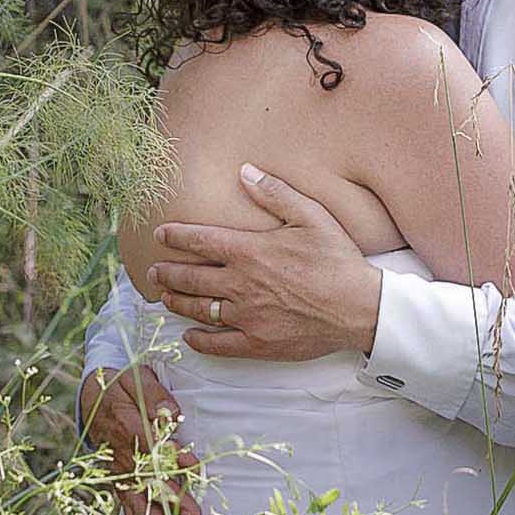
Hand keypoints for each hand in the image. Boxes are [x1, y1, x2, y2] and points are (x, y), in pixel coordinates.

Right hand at [85, 362, 195, 514]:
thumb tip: (171, 411)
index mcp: (126, 425)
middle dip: (170, 499)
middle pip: (146, 479)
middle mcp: (120, 453)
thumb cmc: (118, 386)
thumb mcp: (134, 378)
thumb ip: (153, 394)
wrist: (89, 396)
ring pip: (134, 499)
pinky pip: (125, 506)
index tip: (195, 468)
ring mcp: (116, 470)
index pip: (152, 445)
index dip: (173, 457)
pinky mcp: (116, 480)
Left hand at [145, 166, 385, 361]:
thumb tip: (245, 171)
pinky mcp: (257, 343)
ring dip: (177, 302)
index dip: (176, 236)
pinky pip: (219, 344)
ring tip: (165, 297)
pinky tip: (189, 336)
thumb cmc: (338, 261)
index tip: (159, 234)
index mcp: (250, 252)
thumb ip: (275, 193)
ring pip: (199, 309)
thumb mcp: (312, 216)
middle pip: (191, 278)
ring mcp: (247, 316)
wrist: (361, 309)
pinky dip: (200, 340)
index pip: (201, 241)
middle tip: (153, 271)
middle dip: (168, 272)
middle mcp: (241, 285)